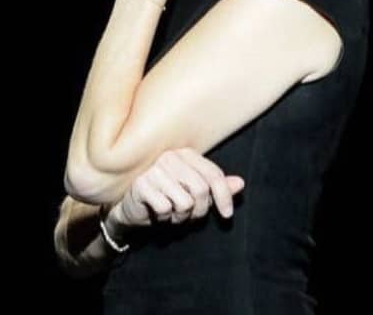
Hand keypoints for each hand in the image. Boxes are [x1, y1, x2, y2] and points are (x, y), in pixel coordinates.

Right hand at [107, 148, 244, 230]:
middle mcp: (171, 156)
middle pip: (201, 190)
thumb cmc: (166, 197)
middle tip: (189, 216)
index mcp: (187, 154)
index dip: (224, 196)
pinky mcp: (141, 183)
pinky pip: (165, 208)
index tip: (227, 214)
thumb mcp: (194, 192)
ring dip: (180, 217)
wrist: (132, 208)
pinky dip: (164, 217)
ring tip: (171, 213)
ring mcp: (154, 168)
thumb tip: (241, 184)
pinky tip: (157, 213)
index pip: (214, 174)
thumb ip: (216, 188)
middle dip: (199, 211)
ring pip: (184, 202)